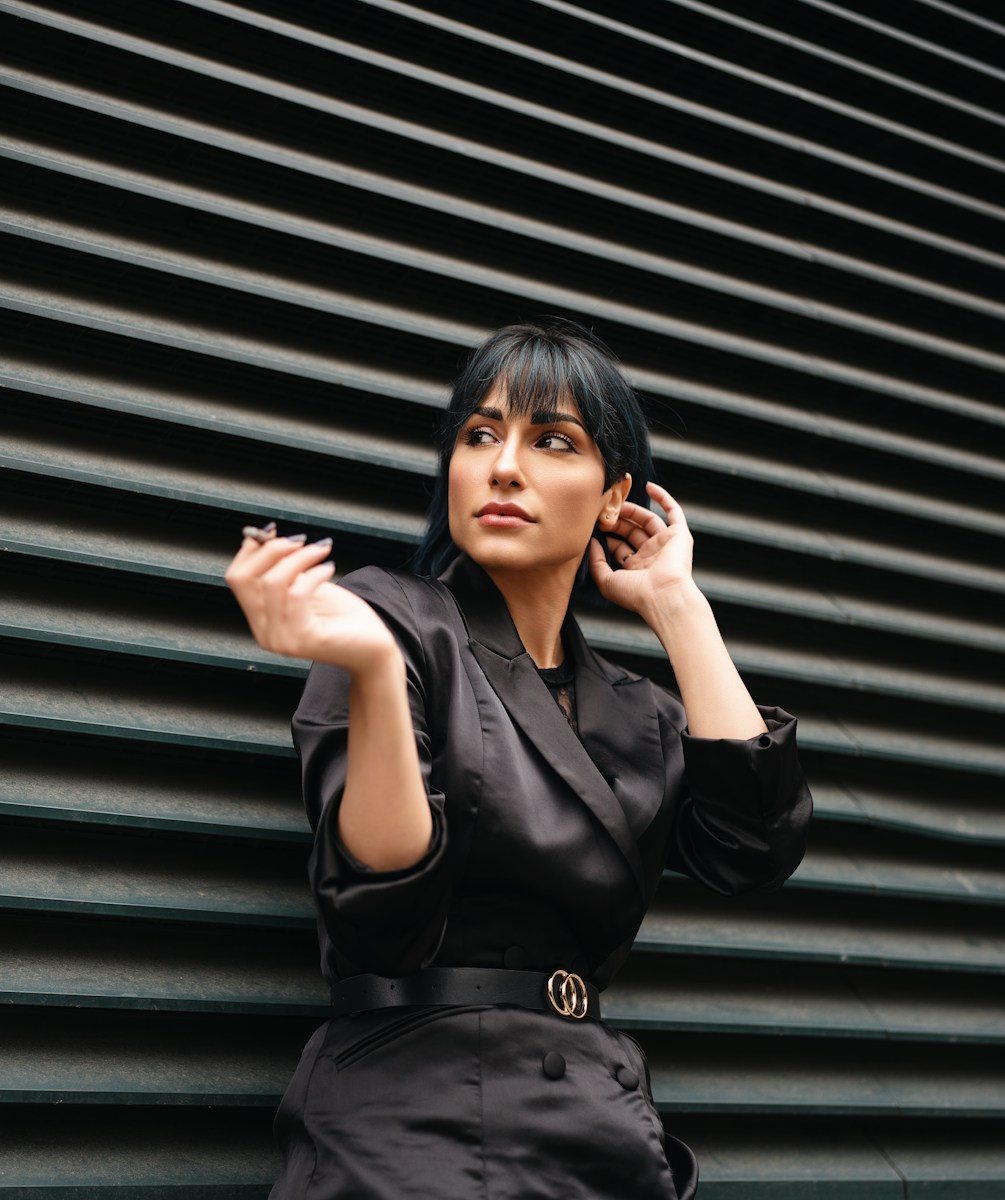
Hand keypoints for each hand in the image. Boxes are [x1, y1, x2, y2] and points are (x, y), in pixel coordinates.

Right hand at [224, 528, 397, 671]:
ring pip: (272, 583)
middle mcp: (264, 633)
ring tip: (321, 551)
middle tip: (300, 540)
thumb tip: (266, 536)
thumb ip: (284, 569)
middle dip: (271, 550)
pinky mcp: (303, 640)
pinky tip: (330, 568)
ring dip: (299, 558)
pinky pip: (297, 594)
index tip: (274, 531)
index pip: (236, 578)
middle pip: (244, 579)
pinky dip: (314, 574)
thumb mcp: (306, 586)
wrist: (372, 648)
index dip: (251, 549)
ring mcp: (281, 639)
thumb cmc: (342, 617)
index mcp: (261, 619)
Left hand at [588, 482, 698, 618]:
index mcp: (636, 569)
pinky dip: (663, 498)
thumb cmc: (636, 594)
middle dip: (618, 521)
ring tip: (618, 501)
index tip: (594, 526)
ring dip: (633, 510)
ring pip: (649, 521)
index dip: (607, 536)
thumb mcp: (606, 581)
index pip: (619, 547)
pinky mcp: (680, 535)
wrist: (663, 595)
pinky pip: (674, 511)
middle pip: (632, 532)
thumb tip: (593, 544)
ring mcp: (665, 545)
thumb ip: (596, 562)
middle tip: (605, 511)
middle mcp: (651, 556)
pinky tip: (649, 487)